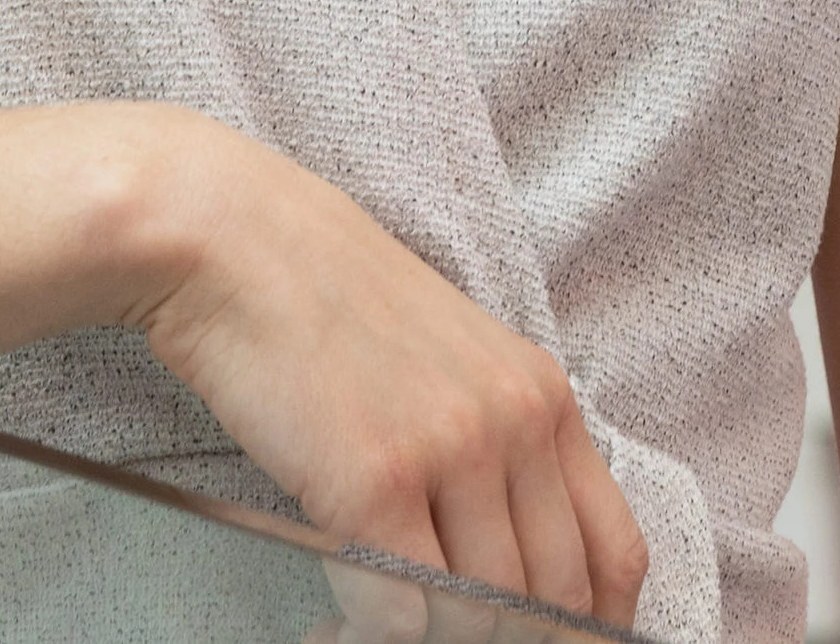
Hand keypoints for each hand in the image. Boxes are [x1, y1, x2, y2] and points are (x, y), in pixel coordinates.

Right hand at [120, 117, 646, 628]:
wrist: (226, 236)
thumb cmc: (319, 294)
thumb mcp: (445, 356)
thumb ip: (492, 444)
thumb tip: (500, 560)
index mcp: (540, 394)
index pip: (612, 554)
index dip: (591, 626)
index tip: (547, 641)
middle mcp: (512, 422)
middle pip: (553, 598)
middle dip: (504, 638)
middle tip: (446, 637)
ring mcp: (448, 450)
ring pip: (480, 615)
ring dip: (433, 639)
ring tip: (378, 632)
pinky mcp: (372, 480)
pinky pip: (399, 611)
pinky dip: (370, 635)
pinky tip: (335, 621)